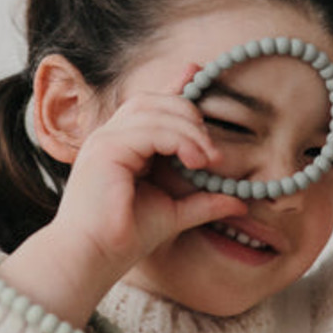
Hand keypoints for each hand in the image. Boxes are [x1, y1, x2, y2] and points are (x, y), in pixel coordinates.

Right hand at [0, 64, 243, 323]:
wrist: (92, 258)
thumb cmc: (124, 238)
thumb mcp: (173, 213)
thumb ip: (203, 201)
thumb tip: (240, 202)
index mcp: (120, 145)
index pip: (149, 105)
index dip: (175, 87)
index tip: (200, 74)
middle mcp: (109, 136)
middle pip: (153, 101)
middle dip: (189, 115)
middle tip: (213, 152)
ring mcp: (104, 140)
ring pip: (153, 111)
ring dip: (188, 131)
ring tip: (208, 159)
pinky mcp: (105, 149)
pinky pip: (149, 130)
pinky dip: (177, 140)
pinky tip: (194, 160)